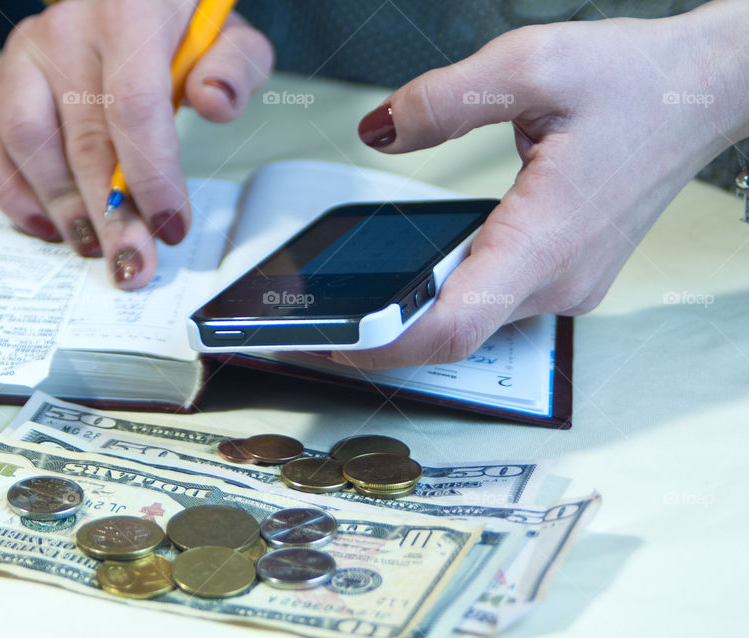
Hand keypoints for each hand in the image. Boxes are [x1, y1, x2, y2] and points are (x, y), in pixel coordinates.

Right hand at [0, 0, 272, 287]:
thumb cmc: (178, 23)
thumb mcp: (228, 34)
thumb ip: (234, 67)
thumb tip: (214, 102)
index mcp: (128, 13)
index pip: (133, 105)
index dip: (151, 177)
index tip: (170, 227)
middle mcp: (66, 31)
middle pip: (83, 139)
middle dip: (109, 216)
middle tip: (132, 264)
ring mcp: (24, 54)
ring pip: (27, 143)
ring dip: (60, 208)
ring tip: (93, 247)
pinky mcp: (1, 79)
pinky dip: (13, 193)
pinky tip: (47, 225)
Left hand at [338, 0, 748, 368]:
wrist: (704, 92)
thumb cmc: (636, 82)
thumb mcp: (530, 65)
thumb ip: (443, 101)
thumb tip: (380, 129)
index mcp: (546, 239)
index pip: (451, 324)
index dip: (382, 343)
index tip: (328, 343)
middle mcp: (559, 279)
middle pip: (453, 335)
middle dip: (380, 337)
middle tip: (316, 326)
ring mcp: (567, 284)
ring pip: (473, 323)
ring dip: (412, 321)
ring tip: (351, 308)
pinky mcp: (566, 275)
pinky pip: (494, 303)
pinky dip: (446, 301)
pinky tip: (412, 284)